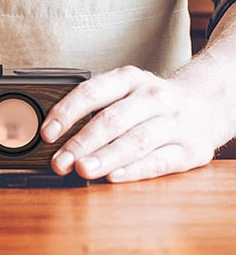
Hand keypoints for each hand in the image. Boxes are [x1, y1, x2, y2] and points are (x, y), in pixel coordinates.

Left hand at [40, 65, 222, 182]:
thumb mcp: (126, 88)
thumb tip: (56, 130)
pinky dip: (134, 170)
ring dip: (105, 158)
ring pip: (135, 141)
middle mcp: (151, 97)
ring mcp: (173, 122)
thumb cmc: (152, 99)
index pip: (91, 92)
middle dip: (81, 143)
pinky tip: (114, 176)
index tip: (48, 133)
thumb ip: (96, 104)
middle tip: (60, 161)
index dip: (66, 112)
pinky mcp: (190, 150)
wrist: (207, 102)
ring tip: (82, 170)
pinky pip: (159, 162)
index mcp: (129, 78)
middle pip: (111, 120)